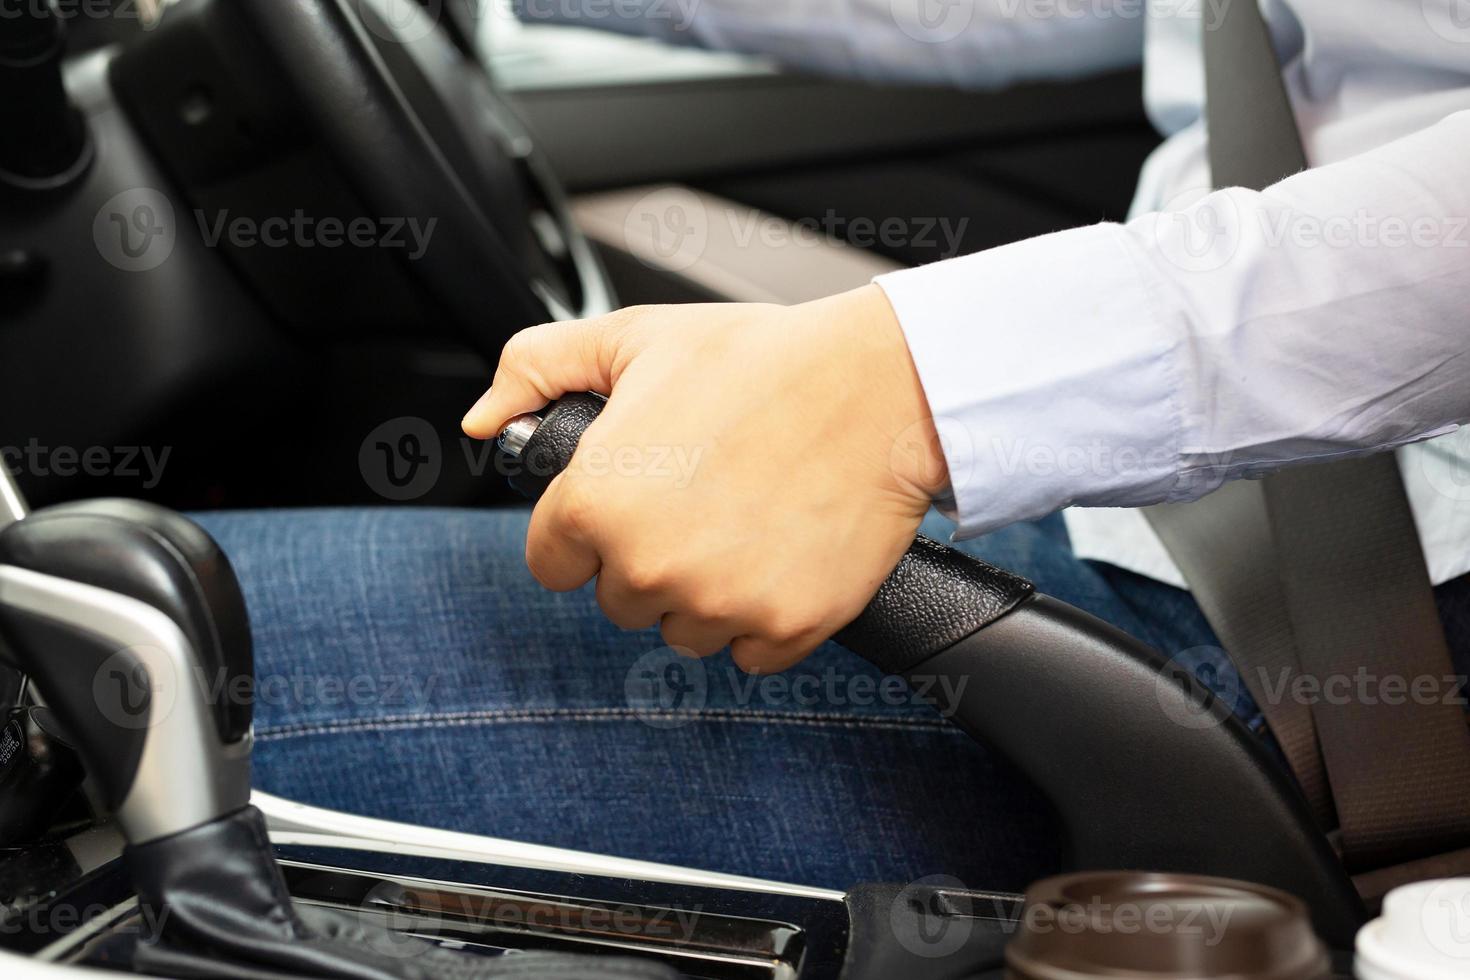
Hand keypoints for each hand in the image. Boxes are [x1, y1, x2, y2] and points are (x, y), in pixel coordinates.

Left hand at [462, 284, 946, 672]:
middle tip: (703, 498)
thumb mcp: (633, 338)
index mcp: (596, 500)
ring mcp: (719, 604)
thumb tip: (483, 419)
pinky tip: (783, 554)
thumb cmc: (761, 359)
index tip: (631, 503)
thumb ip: (536, 369)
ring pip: (683, 631)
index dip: (589, 530)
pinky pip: (750, 653)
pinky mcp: (785, 628)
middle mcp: (648, 564)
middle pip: (619, 601)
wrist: (879, 387)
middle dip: (650, 559)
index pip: (552, 563)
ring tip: (747, 522)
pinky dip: (763, 616)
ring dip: (704, 594)